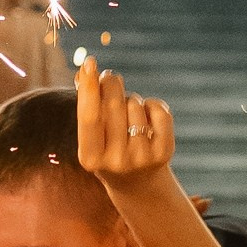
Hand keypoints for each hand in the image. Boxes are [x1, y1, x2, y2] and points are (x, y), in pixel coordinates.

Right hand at [74, 56, 174, 191]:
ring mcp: (141, 158)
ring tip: (128, 114)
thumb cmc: (106, 149)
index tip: (89, 62)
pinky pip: (159, 110)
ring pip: (135, 104)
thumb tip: (82, 73)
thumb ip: (86, 106)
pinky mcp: (164, 152)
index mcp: (90, 158)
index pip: (89, 116)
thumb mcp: (92, 135)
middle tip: (109, 77)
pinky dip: (152, 105)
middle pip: (114, 104)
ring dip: (131, 100)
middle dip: (111, 83)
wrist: (137, 184)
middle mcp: (116, 161)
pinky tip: (147, 117)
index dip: (89, 88)